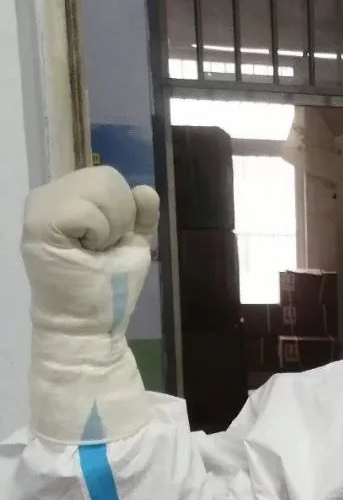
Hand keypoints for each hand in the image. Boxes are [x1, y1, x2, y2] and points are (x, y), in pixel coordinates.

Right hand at [22, 166, 158, 339]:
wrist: (90, 323)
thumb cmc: (108, 287)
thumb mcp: (131, 244)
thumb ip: (140, 216)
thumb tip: (145, 189)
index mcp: (68, 197)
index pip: (108, 178)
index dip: (123, 212)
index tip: (108, 243)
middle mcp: (49, 194)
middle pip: (107, 177)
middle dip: (119, 218)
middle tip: (101, 249)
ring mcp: (41, 205)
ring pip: (99, 187)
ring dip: (110, 228)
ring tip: (92, 251)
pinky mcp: (39, 222)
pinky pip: (87, 211)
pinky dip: (98, 234)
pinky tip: (84, 253)